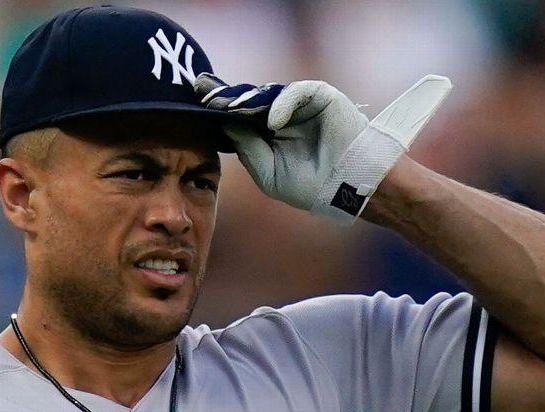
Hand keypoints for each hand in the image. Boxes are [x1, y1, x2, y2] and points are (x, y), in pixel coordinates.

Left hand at [196, 73, 451, 223]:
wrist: (349, 187)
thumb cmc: (311, 185)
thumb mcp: (268, 171)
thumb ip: (247, 147)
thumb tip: (223, 123)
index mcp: (267, 133)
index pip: (238, 115)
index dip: (218, 107)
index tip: (194, 99)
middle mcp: (281, 115)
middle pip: (248, 99)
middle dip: (226, 97)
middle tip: (202, 90)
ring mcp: (300, 104)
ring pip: (268, 94)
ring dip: (248, 101)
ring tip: (232, 108)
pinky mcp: (319, 97)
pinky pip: (296, 93)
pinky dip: (282, 104)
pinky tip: (272, 122)